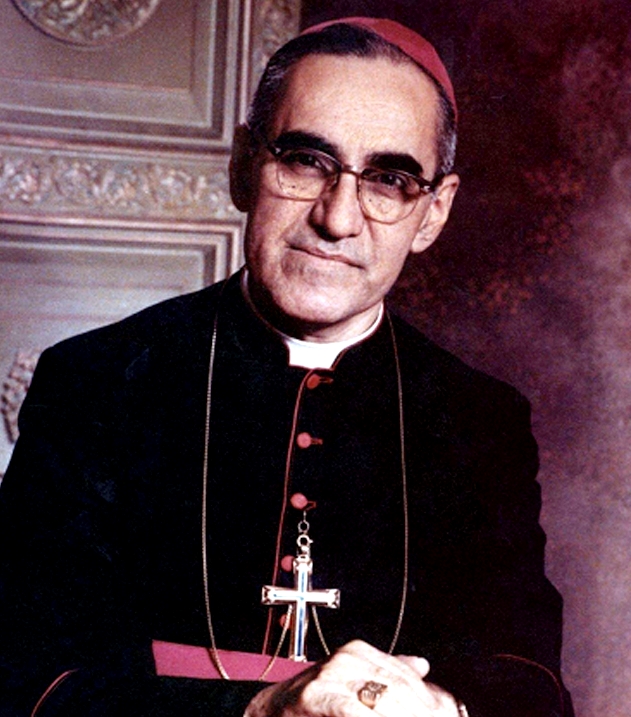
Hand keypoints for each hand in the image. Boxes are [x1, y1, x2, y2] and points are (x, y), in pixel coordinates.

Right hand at [244, 639, 460, 715]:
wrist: (269, 712)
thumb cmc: (314, 702)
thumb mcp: (353, 683)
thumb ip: (388, 672)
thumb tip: (422, 665)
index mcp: (361, 652)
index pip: (407, 678)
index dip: (430, 702)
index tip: (451, 714)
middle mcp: (348, 657)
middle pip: (399, 689)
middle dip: (422, 710)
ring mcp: (331, 674)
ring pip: (383, 699)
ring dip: (404, 713)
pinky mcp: (315, 694)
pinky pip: (352, 710)